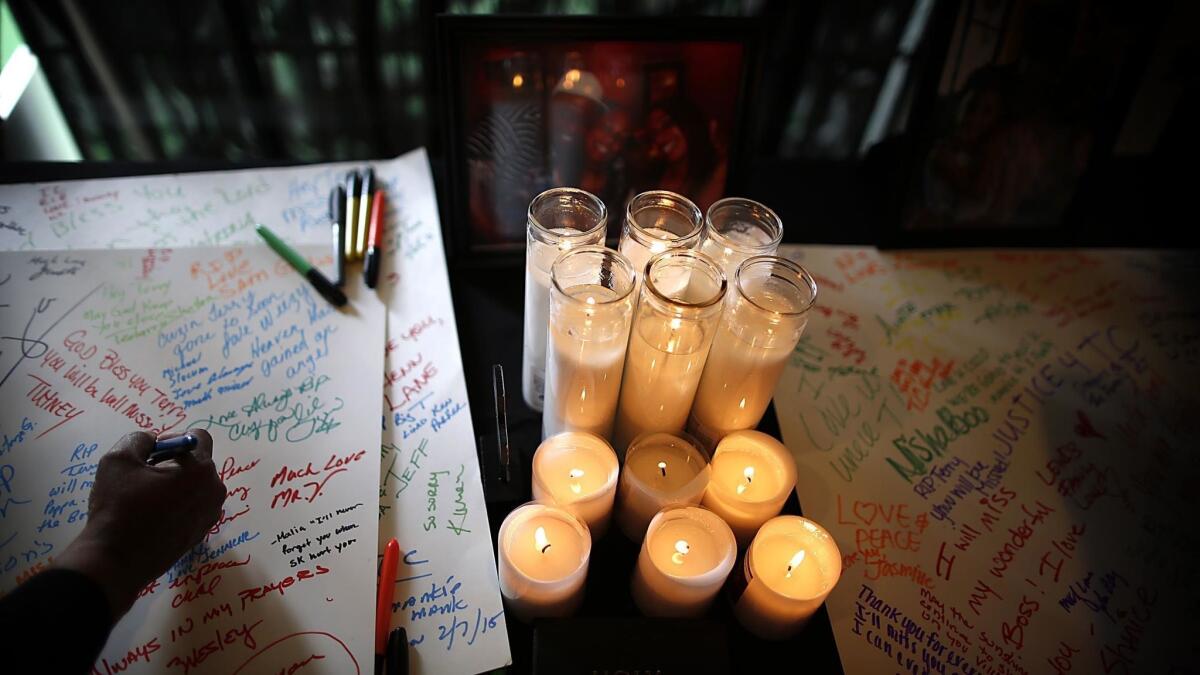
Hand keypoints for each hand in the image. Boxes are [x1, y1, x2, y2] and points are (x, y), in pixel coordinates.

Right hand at [54, 429, 225, 616]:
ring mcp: (209, 516)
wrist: (116, 560)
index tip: (151, 453)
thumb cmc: (118, 506)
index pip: (199, 437)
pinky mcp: (199, 534)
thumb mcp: (119, 459)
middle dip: (173, 462)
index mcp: (202, 470)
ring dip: (174, 485)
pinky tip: (150, 517)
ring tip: (144, 498)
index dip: (173, 439)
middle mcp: (214, 491)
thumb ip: (139, 439)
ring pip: (195, 487)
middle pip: (198, 463)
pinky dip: (175, 505)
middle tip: (143, 476)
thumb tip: (152, 440)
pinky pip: (191, 508)